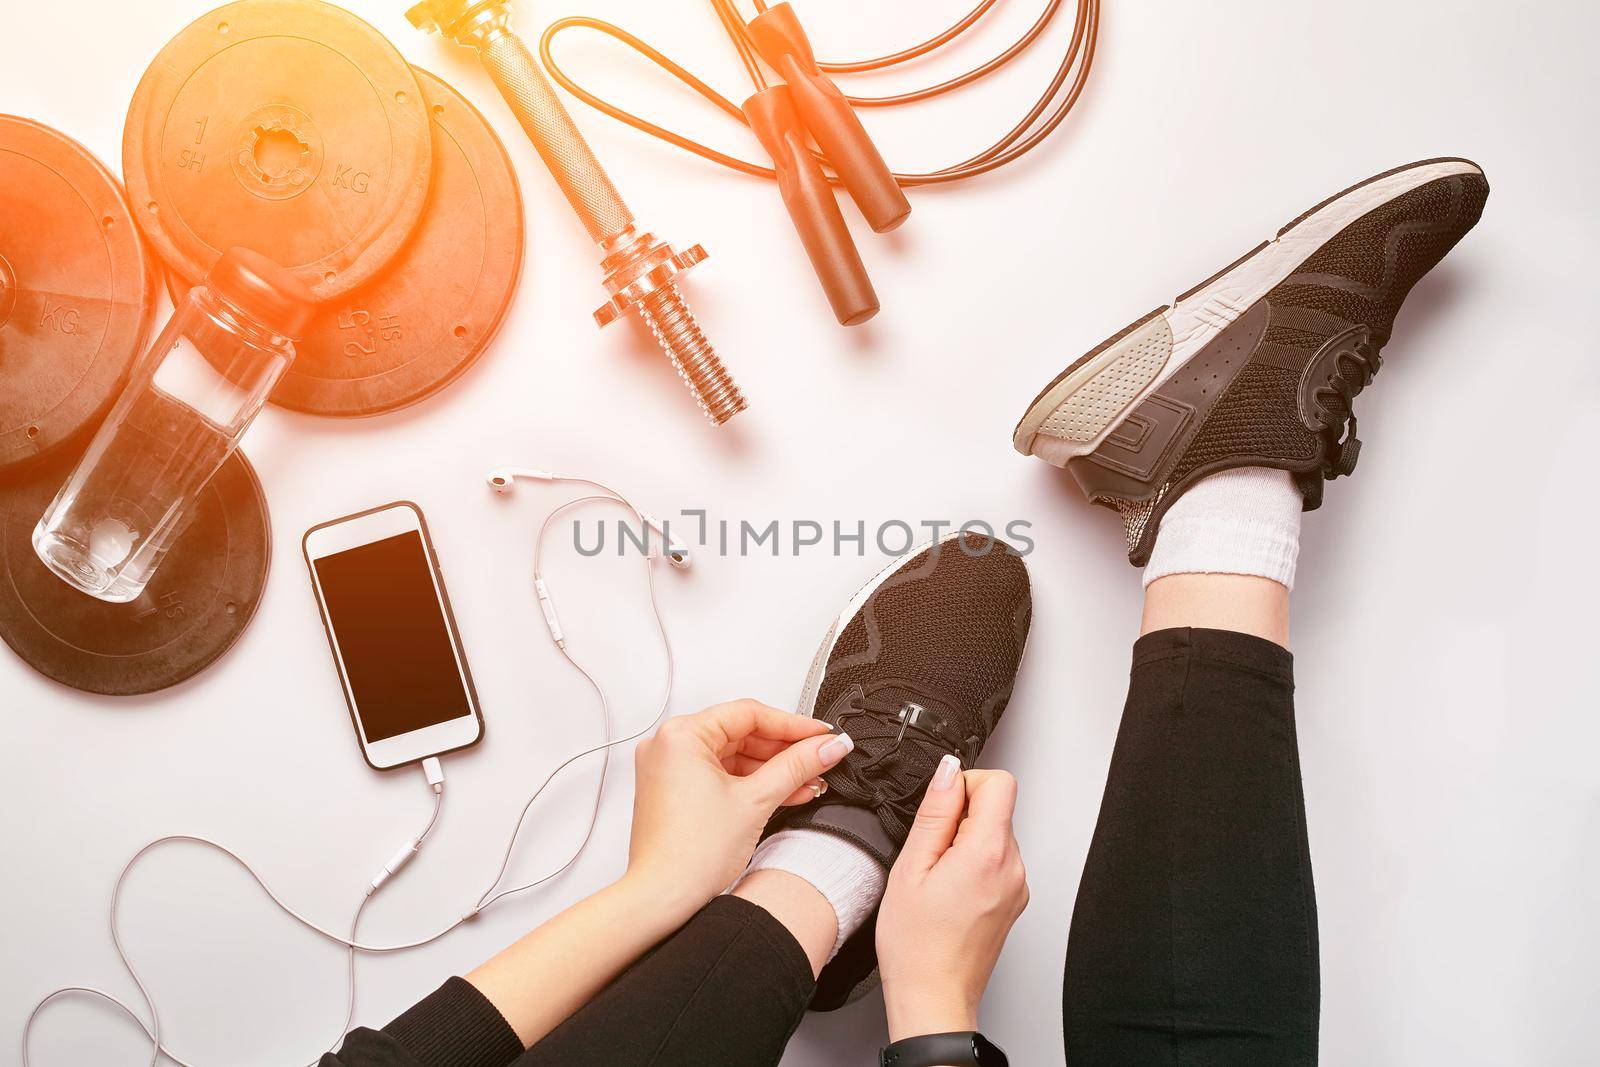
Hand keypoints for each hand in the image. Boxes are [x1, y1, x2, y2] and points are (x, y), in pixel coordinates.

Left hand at [624, 699, 850, 918]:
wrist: (664, 899)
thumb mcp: (756, 800)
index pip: (748, 714)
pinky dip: (753, 783)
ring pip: (735, 756)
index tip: (821, 733)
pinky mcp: (677, 791)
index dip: (792, 724)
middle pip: (742, 734)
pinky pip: (723, 775)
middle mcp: (669, 747)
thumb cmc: (689, 856)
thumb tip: (826, 746)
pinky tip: (785, 792)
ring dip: (773, 769)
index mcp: (680, 736)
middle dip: (785, 750)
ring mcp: (671, 770)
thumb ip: (797, 766)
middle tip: (820, 756)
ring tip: (809, 779)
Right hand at [877, 759, 1028, 1041]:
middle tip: (930, 856)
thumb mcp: (911, 867)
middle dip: (960, 818)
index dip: (964, 785)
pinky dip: (973, 863)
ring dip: (965, 842)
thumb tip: (948, 772)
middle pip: (996, 808)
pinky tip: (948, 892)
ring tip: (937, 879)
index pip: (999, 782)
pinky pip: (996, 861)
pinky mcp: (1014, 899)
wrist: (933, 997)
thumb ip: (935, 813)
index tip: (940, 810)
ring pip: (994, 834)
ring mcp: (1017, 886)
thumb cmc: (916, 945)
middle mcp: (1013, 867)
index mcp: (989, 853)